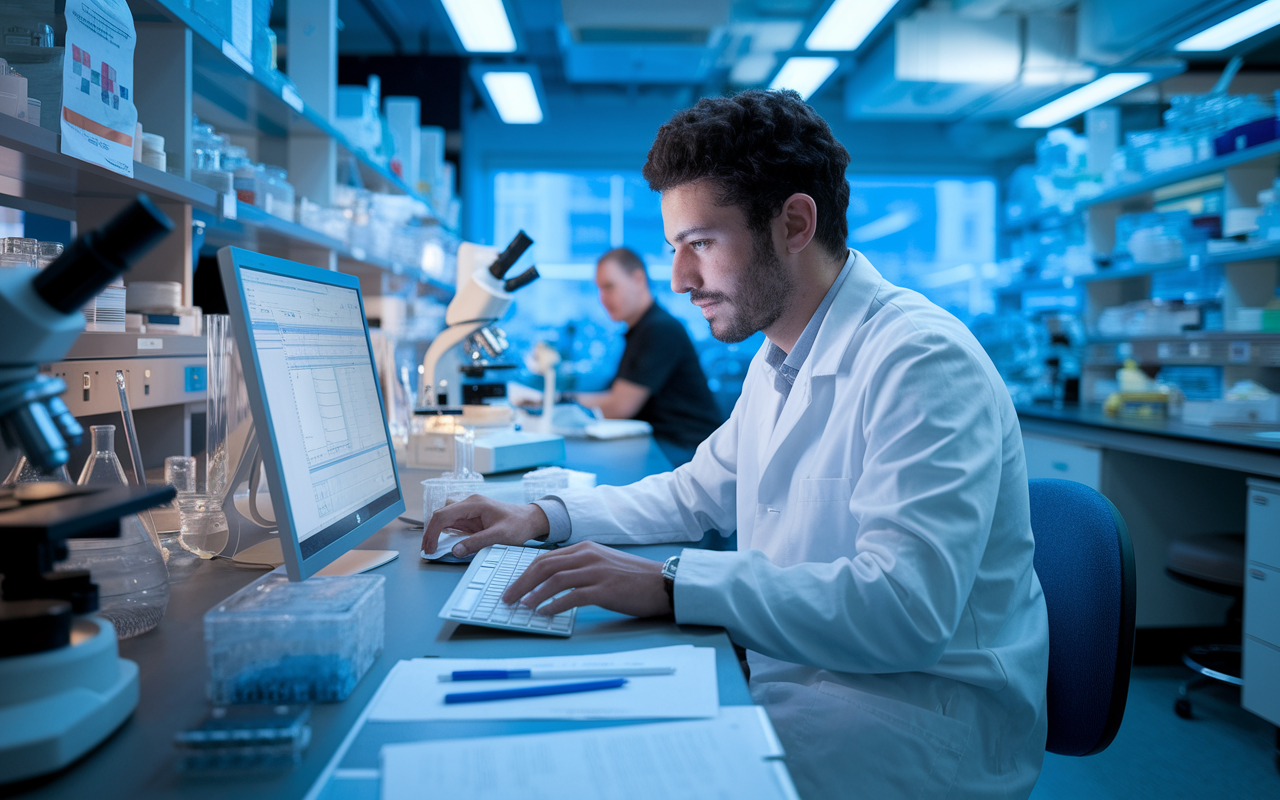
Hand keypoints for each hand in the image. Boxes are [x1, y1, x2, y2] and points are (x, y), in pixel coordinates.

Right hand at [421, 495, 549, 556]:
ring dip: (436, 533)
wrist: (531, 520)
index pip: (444, 515)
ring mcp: (469, 511)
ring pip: (445, 520)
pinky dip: (445, 534)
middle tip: (427, 551)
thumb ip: (477, 543)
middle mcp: (469, 504)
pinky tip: (442, 545)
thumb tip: (455, 551)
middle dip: (431, 533)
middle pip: (441, 516)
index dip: (433, 532)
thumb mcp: (499, 536)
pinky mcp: (472, 518)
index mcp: (474, 504)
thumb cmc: (519, 524)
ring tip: (431, 549)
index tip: (430, 548)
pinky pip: (453, 525)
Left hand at [501, 541, 670, 617]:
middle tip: (509, 598)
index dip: (525, 573)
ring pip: (555, 580)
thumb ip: (580, 568)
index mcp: (586, 548)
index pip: (546, 558)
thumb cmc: (633, 578)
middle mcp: (588, 556)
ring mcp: (597, 571)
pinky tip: (545, 613)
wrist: (663, 582)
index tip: (513, 587)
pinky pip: (573, 596)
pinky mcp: (605, 589)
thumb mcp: (603, 564)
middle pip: (545, 567)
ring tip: (523, 607)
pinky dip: (555, 605)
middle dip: (522, 583)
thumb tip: (552, 584)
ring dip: (535, 594)